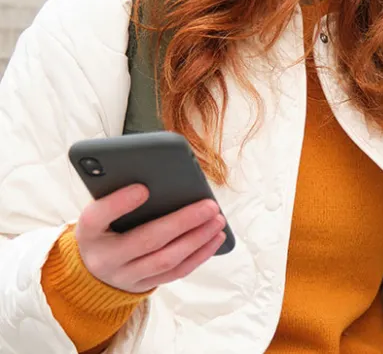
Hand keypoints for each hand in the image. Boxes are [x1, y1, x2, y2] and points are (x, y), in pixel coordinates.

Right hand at [75, 184, 225, 292]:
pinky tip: (214, 239)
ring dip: (197, 239)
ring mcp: (126, 276)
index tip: (143, 188)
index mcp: (88, 231)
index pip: (98, 216)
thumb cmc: (101, 226)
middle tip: (209, 205)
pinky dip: (198, 256)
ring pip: (166, 260)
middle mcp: (105, 258)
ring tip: (217, 220)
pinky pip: (175, 273)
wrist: (91, 269)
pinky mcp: (143, 285)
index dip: (120, 203)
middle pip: (147, 240)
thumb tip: (155, 172)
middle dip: (182, 222)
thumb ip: (117, 192)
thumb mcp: (98, 208)